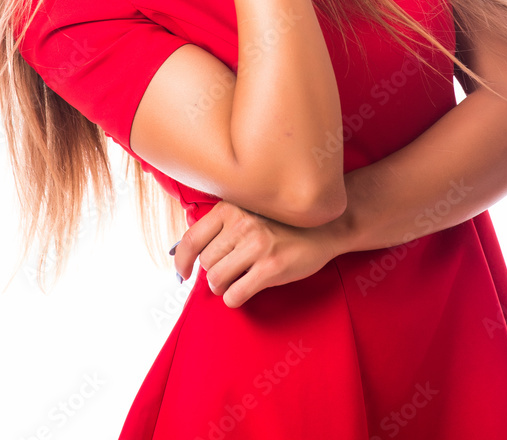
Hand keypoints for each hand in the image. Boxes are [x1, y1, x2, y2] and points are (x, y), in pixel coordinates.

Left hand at [172, 200, 338, 308]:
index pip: (192, 239)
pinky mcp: (271, 267)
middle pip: (206, 263)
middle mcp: (241, 223)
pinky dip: (235, 299)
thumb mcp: (249, 211)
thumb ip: (221, 225)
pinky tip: (247, 290)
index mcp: (231, 207)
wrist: (325, 227)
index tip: (182, 273)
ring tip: (239, 280)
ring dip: (224, 287)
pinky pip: (235, 295)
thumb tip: (182, 250)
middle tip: (231, 272)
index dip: (181, 261)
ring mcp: (256, 244)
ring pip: (216, 281)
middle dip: (214, 274)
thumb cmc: (282, 223)